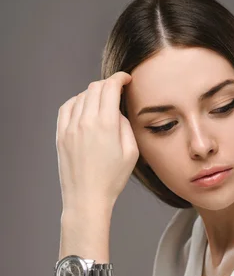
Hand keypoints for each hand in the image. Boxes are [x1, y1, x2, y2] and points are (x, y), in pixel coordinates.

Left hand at [56, 71, 138, 212]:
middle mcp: (86, 121)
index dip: (119, 78)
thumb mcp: (131, 153)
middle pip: (95, 88)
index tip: (126, 79)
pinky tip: (84, 109)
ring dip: (93, 94)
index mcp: (106, 124)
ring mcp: (70, 127)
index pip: (110, 87)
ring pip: (81, 96)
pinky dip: (76, 102)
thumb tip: (117, 112)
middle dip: (108, 85)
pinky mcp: (61, 134)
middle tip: (116, 91)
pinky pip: (67, 107)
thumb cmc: (111, 179)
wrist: (86, 197)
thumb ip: (126, 126)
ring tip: (101, 104)